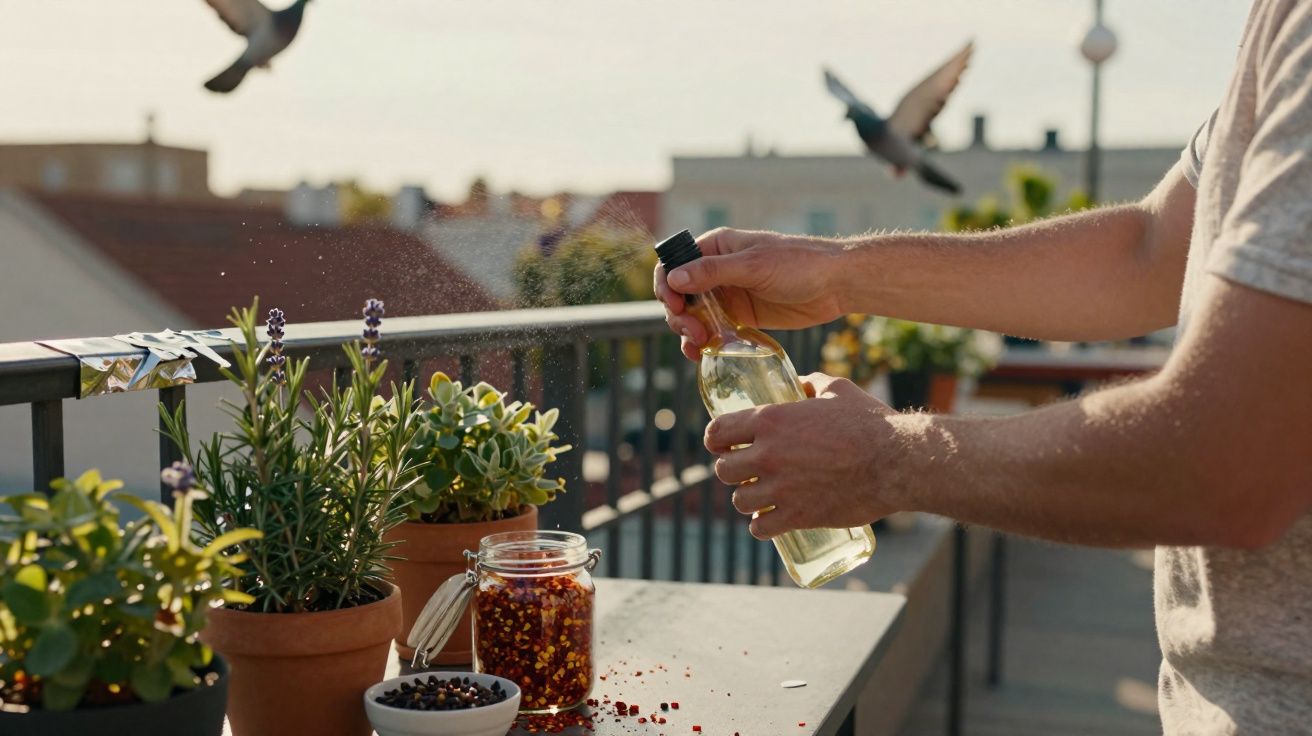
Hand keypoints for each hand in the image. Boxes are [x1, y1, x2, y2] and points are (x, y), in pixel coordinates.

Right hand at [655, 228, 847, 359]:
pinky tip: (703, 352)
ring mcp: (728, 295)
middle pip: (679, 294)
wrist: (836, 285)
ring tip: (699, 345)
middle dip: (679, 314)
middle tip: (694, 332)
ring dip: (688, 331)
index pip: (675, 263)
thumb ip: (713, 272)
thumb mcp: (754, 266)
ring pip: (693, 316)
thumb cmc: (799, 263)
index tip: (675, 305)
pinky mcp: (741, 318)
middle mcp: (717, 271)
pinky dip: (704, 342)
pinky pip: (713, 331)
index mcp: (716, 247)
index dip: (667, 285)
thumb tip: (675, 278)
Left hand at [705, 373, 898, 539]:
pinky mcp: (797, 516)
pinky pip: (760, 528)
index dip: (717, 439)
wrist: (896, 461)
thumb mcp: (837, 390)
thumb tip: (801, 385)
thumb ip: (812, 384)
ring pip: (740, 501)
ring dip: (748, 499)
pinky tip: (771, 520)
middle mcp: (767, 455)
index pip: (718, 433)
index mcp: (770, 420)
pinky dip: (763, 525)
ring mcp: (780, 489)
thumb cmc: (868, 422)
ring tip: (762, 496)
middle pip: (723, 470)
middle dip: (734, 470)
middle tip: (748, 471)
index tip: (722, 444)